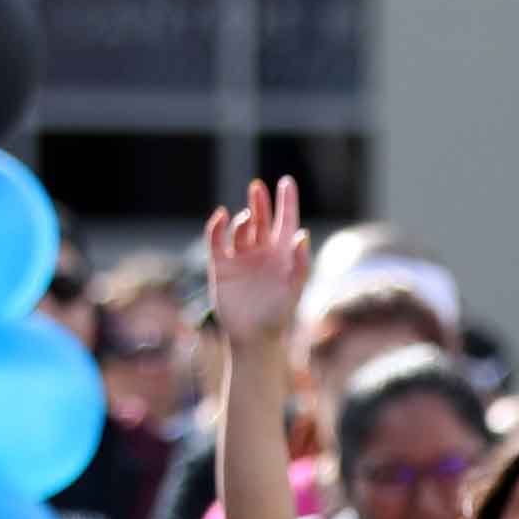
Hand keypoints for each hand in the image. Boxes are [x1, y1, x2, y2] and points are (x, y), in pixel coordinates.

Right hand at [202, 177, 308, 349]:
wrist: (254, 337)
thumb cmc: (279, 314)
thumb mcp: (295, 287)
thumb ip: (300, 262)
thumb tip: (301, 234)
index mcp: (283, 254)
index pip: (286, 221)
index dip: (286, 201)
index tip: (286, 182)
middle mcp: (262, 251)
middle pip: (261, 219)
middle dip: (260, 202)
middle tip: (257, 188)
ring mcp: (241, 257)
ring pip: (240, 228)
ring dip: (243, 219)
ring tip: (247, 217)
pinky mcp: (221, 265)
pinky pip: (216, 240)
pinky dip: (217, 227)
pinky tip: (221, 216)